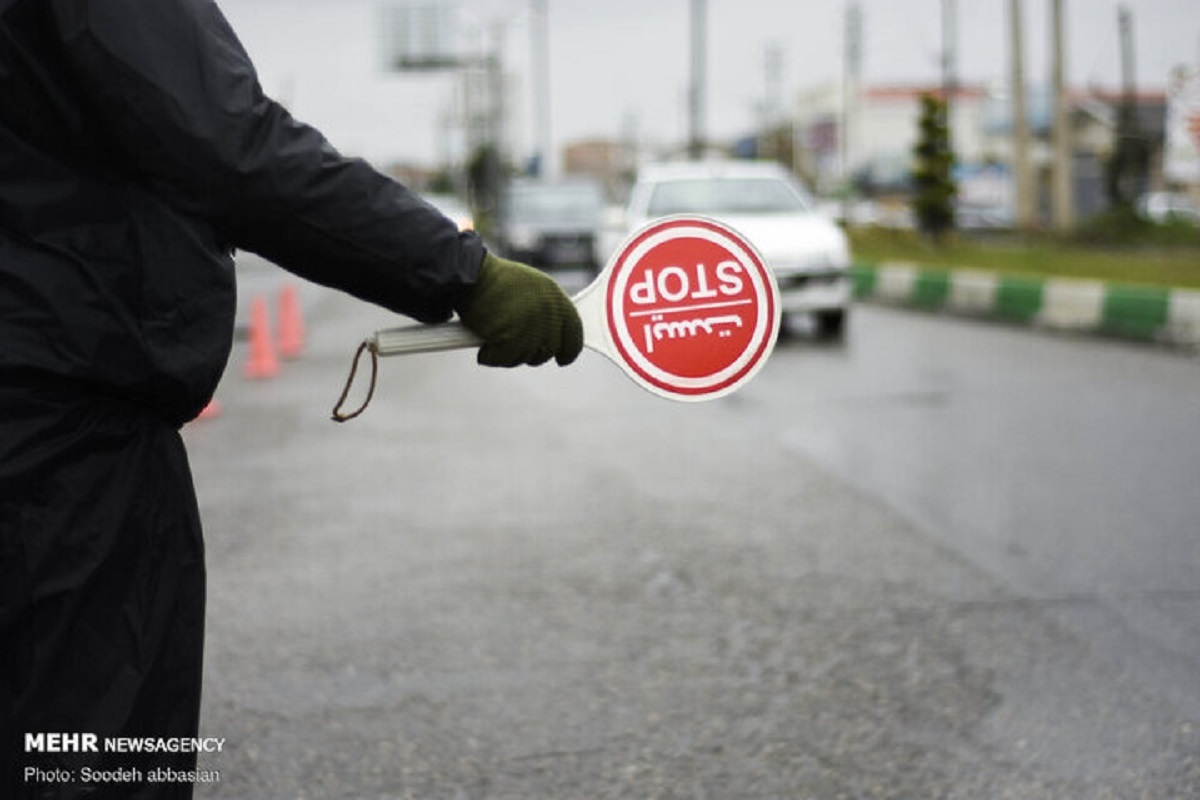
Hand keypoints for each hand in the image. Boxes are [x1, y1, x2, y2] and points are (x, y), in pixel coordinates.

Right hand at [455, 253, 583, 366]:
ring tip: (495, 334)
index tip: (563, 358)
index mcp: (556, 298)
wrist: (469, 275)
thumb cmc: (495, 281)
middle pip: (548, 350)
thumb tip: (552, 334)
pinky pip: (503, 359)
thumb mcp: (531, 289)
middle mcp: (549, 313)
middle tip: (512, 343)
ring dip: (508, 353)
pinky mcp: (511, 338)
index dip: (569, 350)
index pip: (575, 334)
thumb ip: (545, 310)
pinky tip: (484, 342)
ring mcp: (531, 326)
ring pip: (525, 357)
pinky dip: (490, 356)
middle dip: (531, 352)